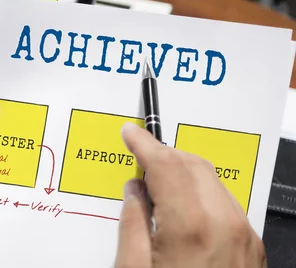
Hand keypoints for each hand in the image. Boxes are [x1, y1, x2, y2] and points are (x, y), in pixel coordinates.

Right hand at [115, 122, 266, 267]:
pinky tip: (183, 210)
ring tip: (158, 189)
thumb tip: (134, 191)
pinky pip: (225, 204)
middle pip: (192, 165)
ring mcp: (243, 235)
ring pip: (212, 180)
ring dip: (183, 173)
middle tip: (140, 159)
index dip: (144, 144)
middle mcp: (224, 223)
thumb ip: (131, 224)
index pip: (165, 164)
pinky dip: (202, 194)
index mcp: (190, 225)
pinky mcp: (251, 247)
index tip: (130, 133)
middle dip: (163, 155)